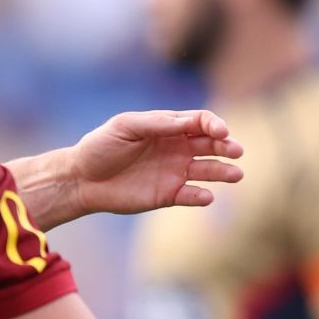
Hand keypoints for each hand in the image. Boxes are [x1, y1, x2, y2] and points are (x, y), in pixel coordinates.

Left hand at [68, 110, 245, 217]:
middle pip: (211, 144)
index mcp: (168, 127)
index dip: (214, 124)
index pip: (200, 122)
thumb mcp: (125, 127)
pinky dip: (201, 196)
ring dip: (223, 172)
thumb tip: (188, 122)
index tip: (220, 131)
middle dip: (226, 146)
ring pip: (208, 170)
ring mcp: (175, 172)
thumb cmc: (100, 147)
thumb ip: (156, 123)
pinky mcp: (168, 195)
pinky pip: (191, 195)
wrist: (82, 179)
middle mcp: (177, 148)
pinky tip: (206, 195)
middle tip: (236, 151)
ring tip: (235, 174)